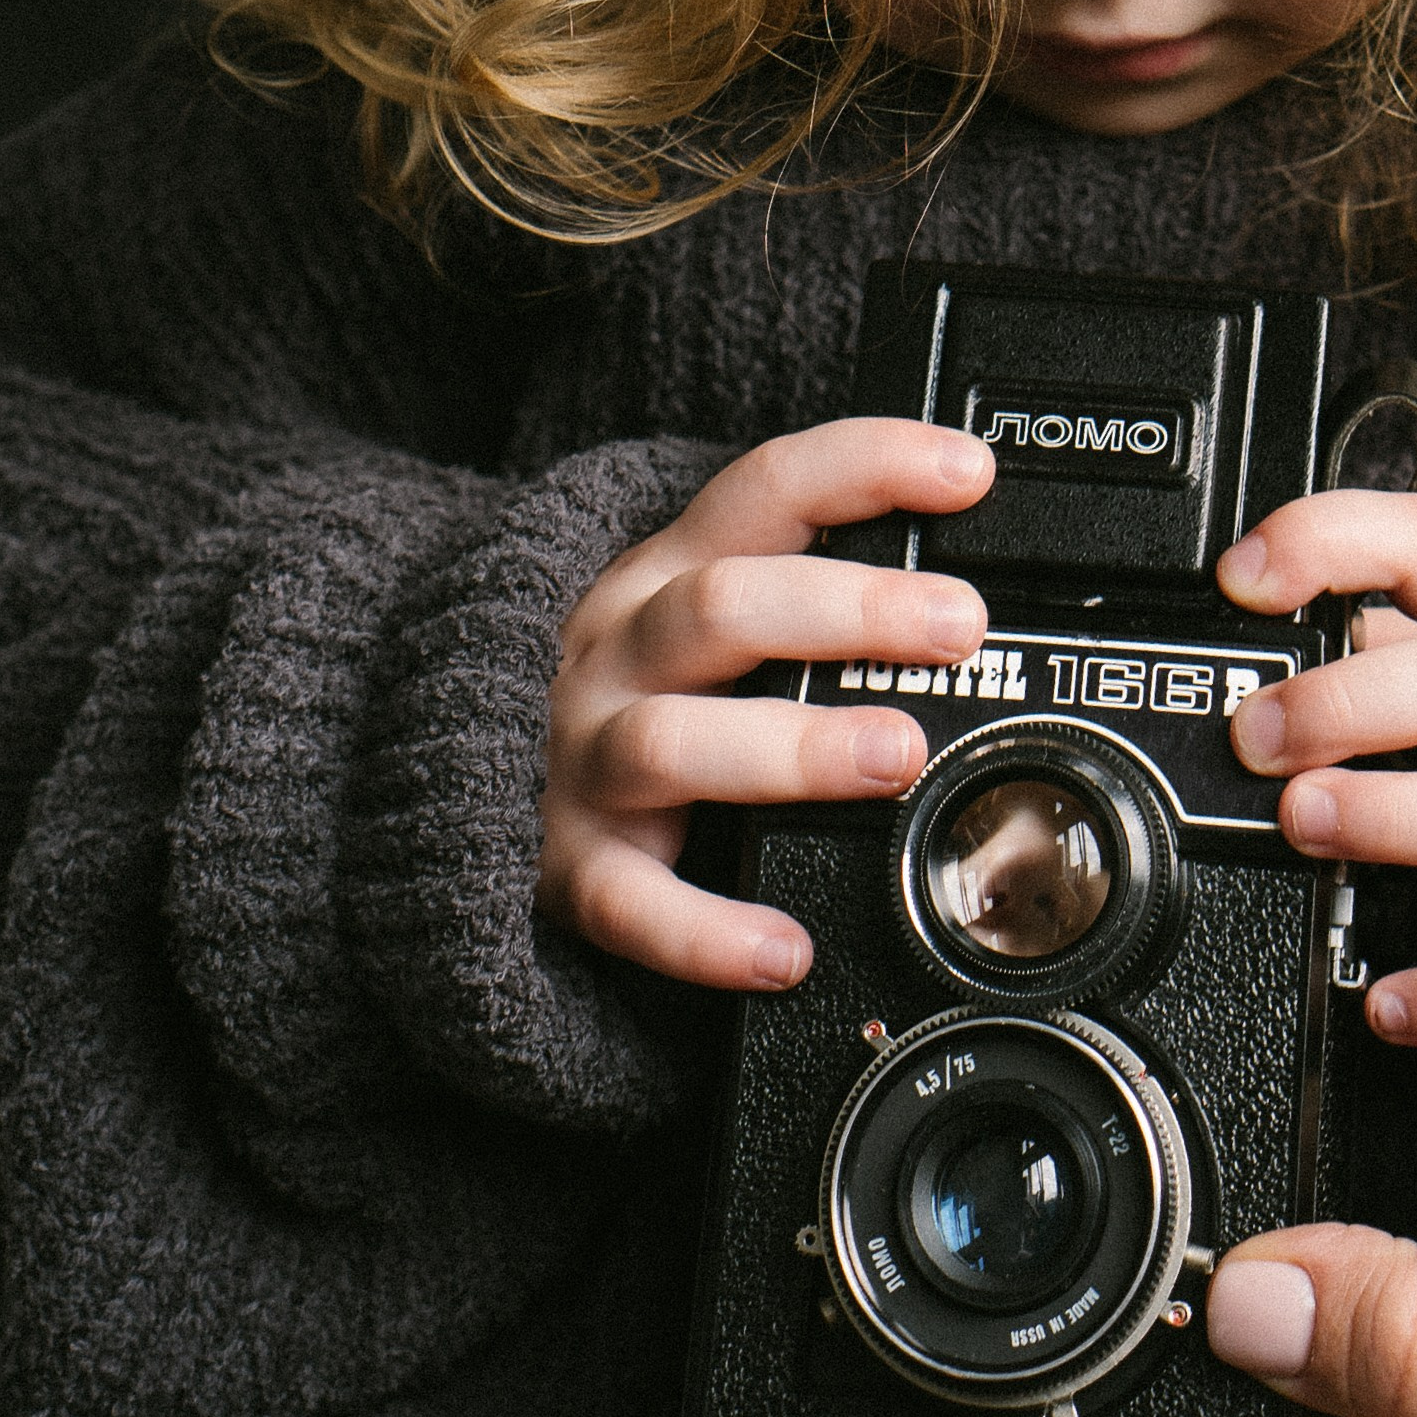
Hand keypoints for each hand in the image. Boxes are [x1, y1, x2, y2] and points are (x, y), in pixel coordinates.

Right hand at [537, 418, 990, 986]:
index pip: (767, 489)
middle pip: (723, 605)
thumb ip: (802, 595)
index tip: (968, 472)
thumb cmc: (635, 691)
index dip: (868, 465)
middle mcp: (620, 650)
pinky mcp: (569, 867)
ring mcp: (584, 757)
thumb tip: (959, 592)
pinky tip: (782, 951)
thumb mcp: (697, 615)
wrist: (449, 770)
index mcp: (667, 573)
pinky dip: (704, 933)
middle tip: (957, 626)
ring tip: (895, 758)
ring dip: (793, 746)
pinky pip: (628, 903)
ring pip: (674, 740)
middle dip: (851, 607)